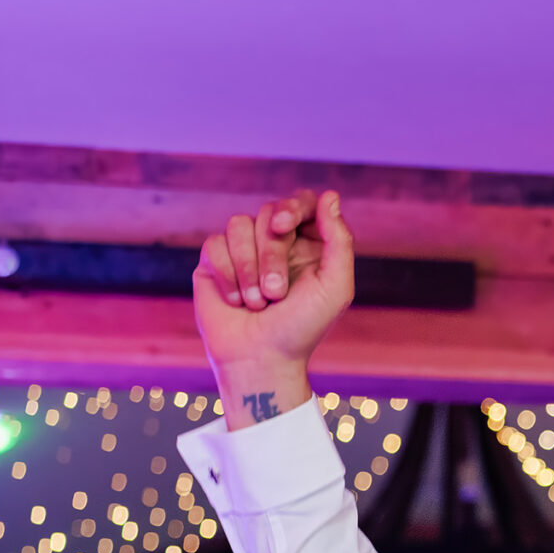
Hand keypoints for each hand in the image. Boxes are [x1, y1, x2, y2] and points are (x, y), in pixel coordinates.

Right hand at [192, 188, 354, 429]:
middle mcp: (277, 243)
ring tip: (257, 302)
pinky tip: (235, 301)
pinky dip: (226, 275)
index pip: (301, 203)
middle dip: (270, 254)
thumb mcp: (335, 287)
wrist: (260, 358)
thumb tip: (330, 194)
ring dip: (248, 268)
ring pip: (238, 224)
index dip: (291, 208)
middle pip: (267, 214)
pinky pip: (214, 244)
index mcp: (310, 245)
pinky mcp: (215, 261)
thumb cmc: (303, 327)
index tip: (282, 227)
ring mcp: (244, 250)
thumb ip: (339, 240)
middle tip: (275, 293)